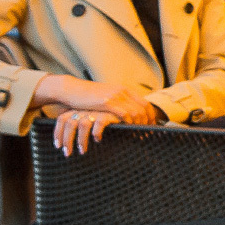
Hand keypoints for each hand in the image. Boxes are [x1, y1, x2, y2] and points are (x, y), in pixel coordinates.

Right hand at [37, 75, 156, 124]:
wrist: (71, 89)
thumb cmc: (87, 97)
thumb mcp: (106, 97)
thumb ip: (117, 103)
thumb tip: (126, 114)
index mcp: (124, 90)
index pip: (145, 103)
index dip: (151, 116)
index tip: (152, 127)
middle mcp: (122, 92)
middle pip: (144, 109)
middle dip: (148, 123)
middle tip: (148, 134)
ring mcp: (115, 96)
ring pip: (136, 112)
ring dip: (140, 125)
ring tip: (139, 135)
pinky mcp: (107, 102)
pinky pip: (124, 114)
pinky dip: (129, 124)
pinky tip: (128, 130)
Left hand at [53, 109, 120, 155]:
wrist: (126, 106)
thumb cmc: (105, 115)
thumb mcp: (89, 116)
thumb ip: (79, 122)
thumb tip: (66, 137)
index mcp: (79, 109)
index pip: (62, 119)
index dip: (58, 132)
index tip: (58, 146)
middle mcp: (86, 109)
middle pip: (70, 123)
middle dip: (67, 140)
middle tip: (67, 153)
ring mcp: (97, 111)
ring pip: (83, 125)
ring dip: (81, 140)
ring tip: (82, 151)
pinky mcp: (109, 113)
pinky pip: (100, 123)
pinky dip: (96, 133)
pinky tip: (98, 140)